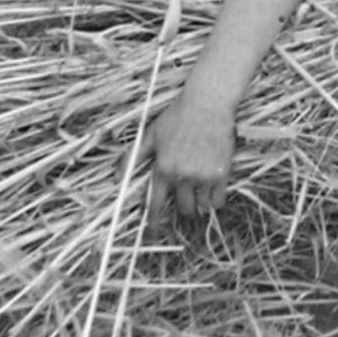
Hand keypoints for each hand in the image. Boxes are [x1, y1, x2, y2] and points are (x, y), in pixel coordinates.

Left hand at [142, 88, 237, 221]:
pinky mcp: (221, 173)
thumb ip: (133, 157)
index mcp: (163, 168)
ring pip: (201, 207)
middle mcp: (182, 175)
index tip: (152, 232)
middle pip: (183, 209)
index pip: (156, 203)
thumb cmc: (178, 117)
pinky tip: (213, 193)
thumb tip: (116, 176)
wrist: (208, 104)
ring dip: (200, 204)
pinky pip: (219, 200)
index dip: (153, 221)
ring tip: (200, 194)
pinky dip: (215, 200)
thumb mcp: (151, 135)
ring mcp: (203, 176)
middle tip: (186, 202)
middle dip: (183, 210)